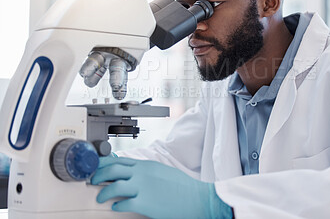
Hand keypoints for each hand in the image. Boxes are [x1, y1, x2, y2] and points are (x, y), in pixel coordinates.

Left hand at [91, 156, 231, 218]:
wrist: (196, 197)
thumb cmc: (182, 186)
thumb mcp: (162, 171)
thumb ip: (146, 171)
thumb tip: (131, 174)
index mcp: (146, 165)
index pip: (119, 160)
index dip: (103, 163)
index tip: (96, 167)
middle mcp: (142, 174)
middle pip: (112, 169)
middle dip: (98, 175)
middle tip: (93, 180)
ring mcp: (143, 188)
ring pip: (113, 186)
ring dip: (103, 192)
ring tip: (99, 197)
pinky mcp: (145, 203)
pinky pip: (123, 204)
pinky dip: (115, 206)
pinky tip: (115, 208)